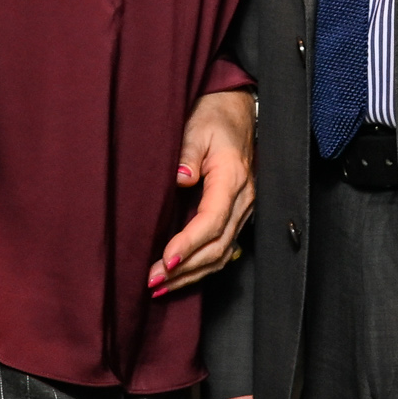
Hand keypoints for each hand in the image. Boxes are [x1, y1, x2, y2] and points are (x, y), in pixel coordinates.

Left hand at [149, 90, 257, 295]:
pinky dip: (202, 266)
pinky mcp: (237, 215)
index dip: (189, 243)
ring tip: (161, 287)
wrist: (235, 111)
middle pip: (218, 245)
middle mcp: (244, 199)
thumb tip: (181, 179)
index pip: (212, 220)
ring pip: (222, 253)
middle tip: (153, 281)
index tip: (166, 259)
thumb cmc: (214, 117)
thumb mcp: (197, 128)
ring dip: (193, 274)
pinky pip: (224, 248)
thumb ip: (187, 153)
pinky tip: (181, 275)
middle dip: (186, 268)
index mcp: (233, 178)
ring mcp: (244, 209)